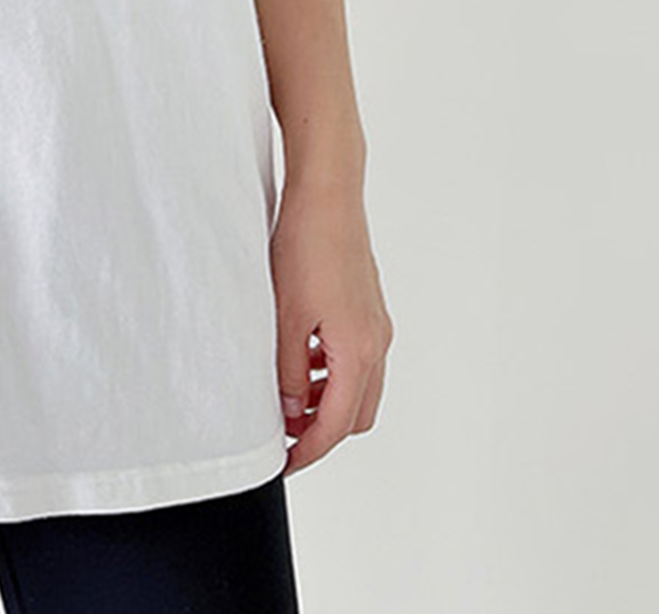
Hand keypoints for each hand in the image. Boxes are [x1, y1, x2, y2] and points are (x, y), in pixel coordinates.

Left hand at [270, 179, 393, 475]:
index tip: (283, 464)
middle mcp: (376, 342)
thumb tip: (290, 412)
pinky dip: (332, 373)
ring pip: (359, 387)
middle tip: (282, 436)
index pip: (338, 423)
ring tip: (286, 399)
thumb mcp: (286, 316)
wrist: (328, 194)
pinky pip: (356, 359)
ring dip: (327, 402)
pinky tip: (301, 360)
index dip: (309, 450)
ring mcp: (375, 324)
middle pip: (357, 414)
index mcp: (358, 350)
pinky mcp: (367, 307)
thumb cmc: (305, 246)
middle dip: (322, 432)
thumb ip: (288, 370)